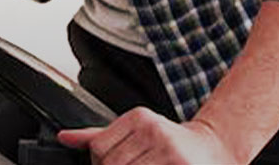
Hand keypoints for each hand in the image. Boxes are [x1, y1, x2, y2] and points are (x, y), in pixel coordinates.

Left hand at [57, 107, 239, 164]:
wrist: (214, 149)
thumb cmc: (171, 142)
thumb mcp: (135, 130)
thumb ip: (98, 136)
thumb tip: (64, 137)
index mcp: (139, 118)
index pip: (100, 148)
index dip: (100, 163)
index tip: (109, 164)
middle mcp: (154, 131)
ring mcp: (169, 151)